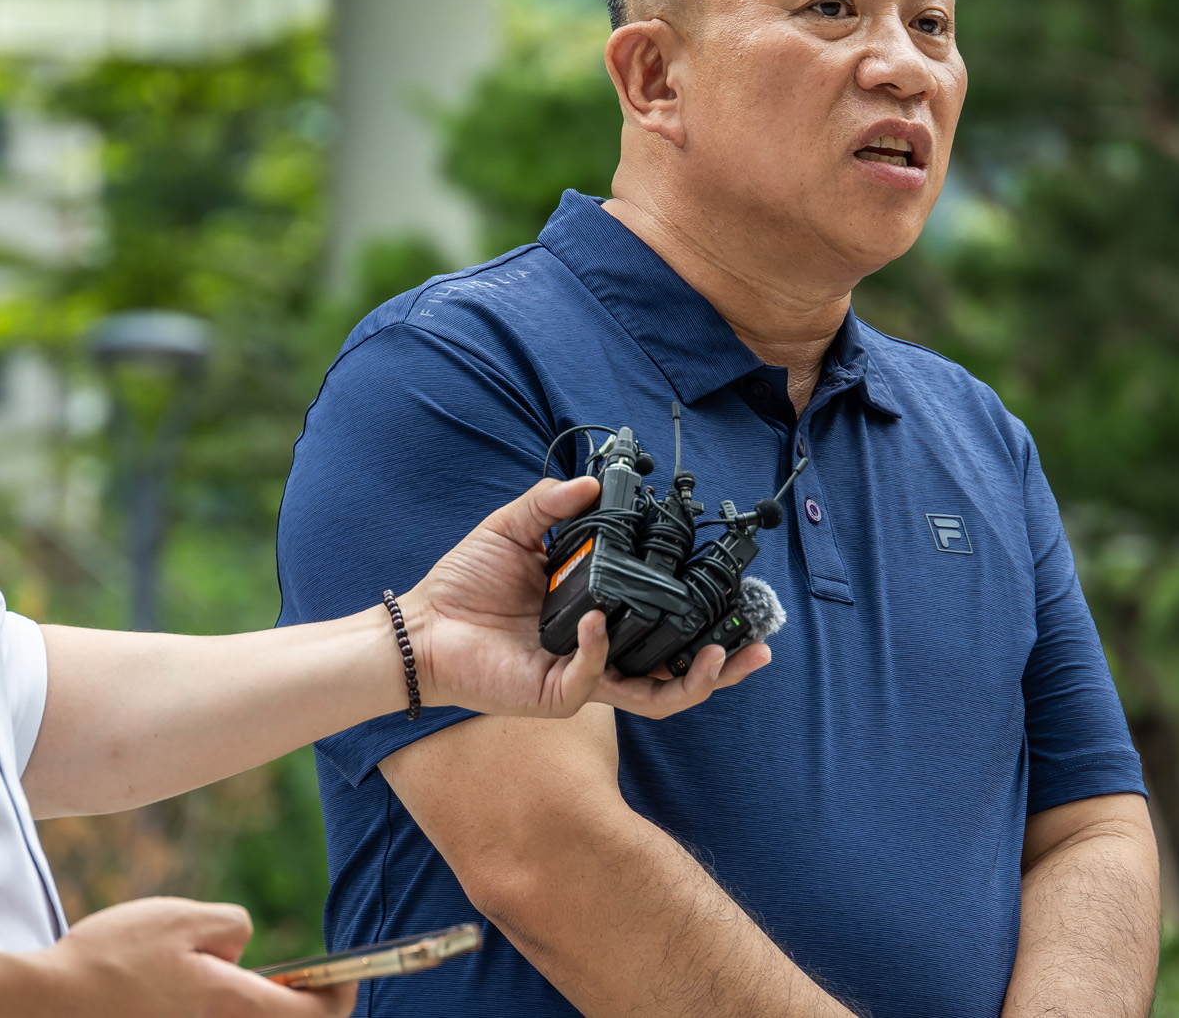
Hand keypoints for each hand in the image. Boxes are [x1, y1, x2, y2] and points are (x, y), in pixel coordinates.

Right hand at [35, 897, 353, 1015]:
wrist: (38, 1007)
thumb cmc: (110, 959)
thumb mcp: (183, 918)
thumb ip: (231, 928)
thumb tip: (243, 956)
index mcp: (232, 1007)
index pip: (314, 1015)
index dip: (339, 994)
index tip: (345, 977)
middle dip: (290, 1007)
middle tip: (289, 984)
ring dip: (244, 1009)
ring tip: (213, 982)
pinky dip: (212, 1013)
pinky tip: (180, 996)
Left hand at [401, 476, 770, 719]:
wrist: (421, 628)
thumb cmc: (465, 585)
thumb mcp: (512, 529)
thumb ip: (551, 504)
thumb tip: (592, 481)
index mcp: (599, 618)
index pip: (663, 624)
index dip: (702, 615)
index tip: (732, 590)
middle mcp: (599, 654)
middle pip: (675, 673)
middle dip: (722, 668)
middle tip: (757, 648)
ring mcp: (581, 678)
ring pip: (653, 696)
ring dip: (691, 680)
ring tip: (718, 656)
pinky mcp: (554, 695)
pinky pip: (590, 677)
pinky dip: (598, 649)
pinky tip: (597, 621)